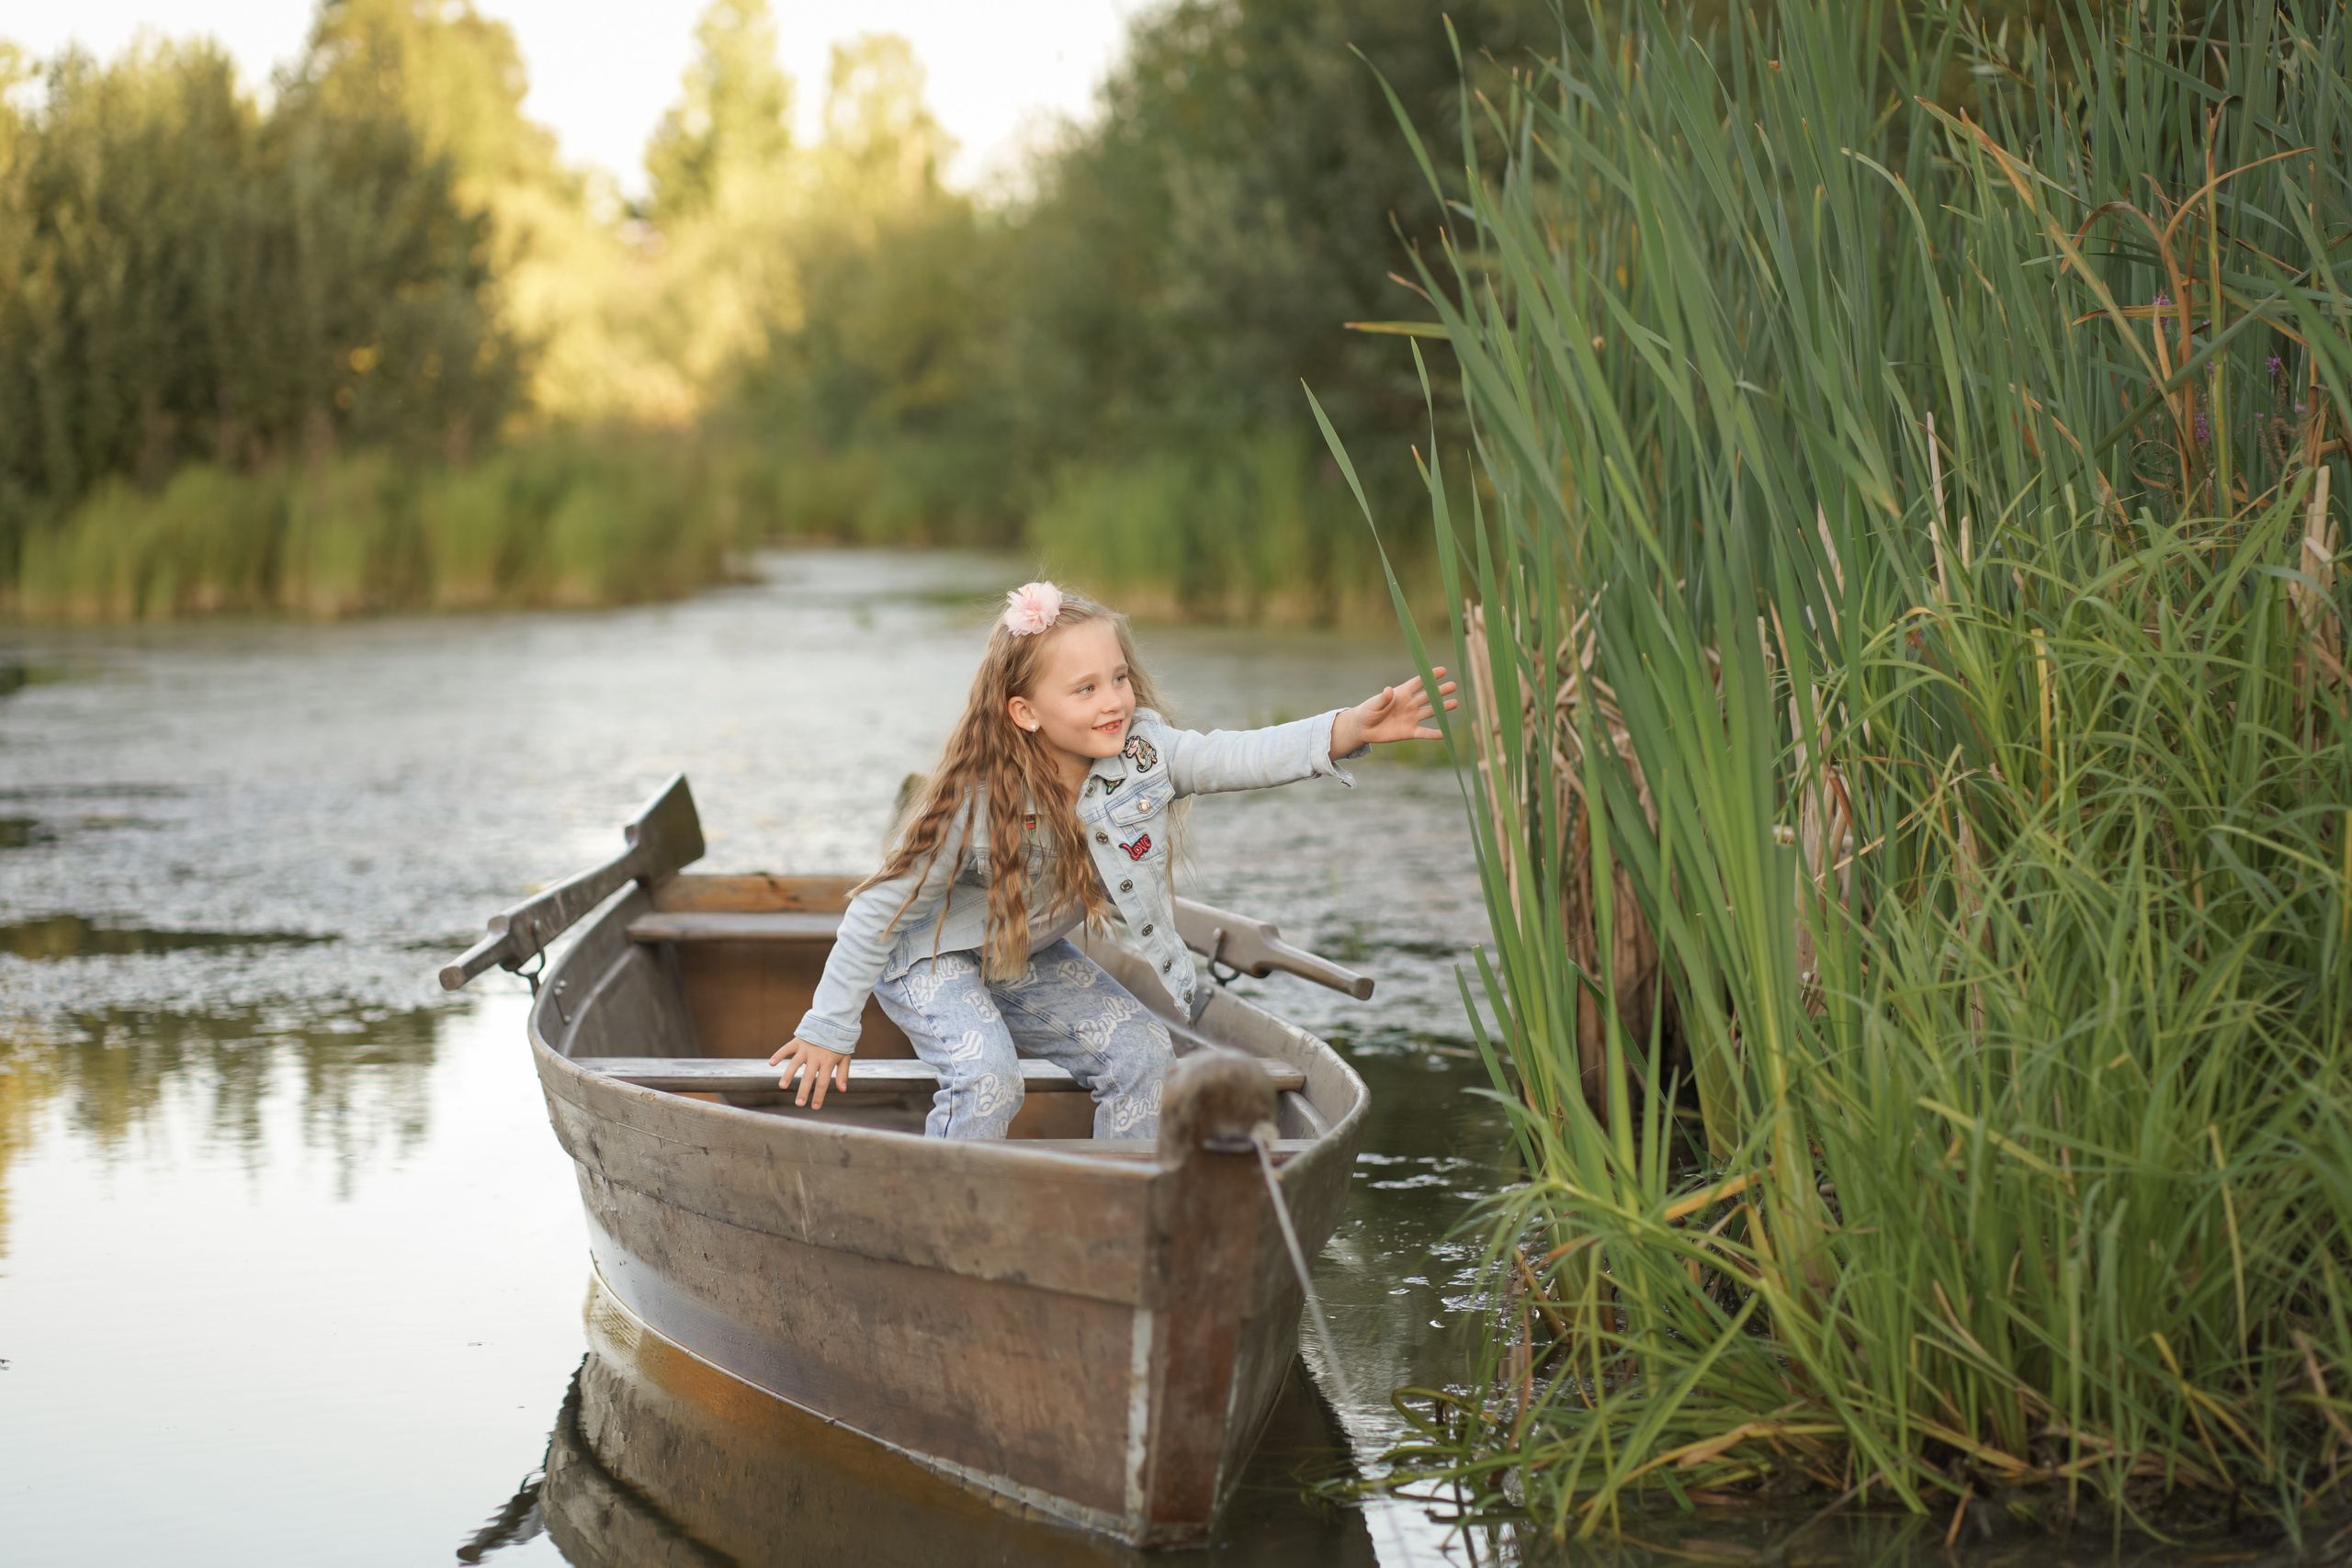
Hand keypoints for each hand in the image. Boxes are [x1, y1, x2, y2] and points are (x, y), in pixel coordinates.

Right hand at [768, 1036, 852, 1107]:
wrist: (834, 1020)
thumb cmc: (839, 1041)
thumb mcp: (845, 1056)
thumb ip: (843, 1073)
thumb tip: (842, 1090)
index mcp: (828, 1062)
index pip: (823, 1082)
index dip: (819, 1096)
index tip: (815, 1107)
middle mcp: (816, 1056)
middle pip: (808, 1076)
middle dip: (803, 1091)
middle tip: (799, 1104)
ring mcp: (806, 1048)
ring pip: (795, 1063)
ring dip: (788, 1075)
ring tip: (782, 1086)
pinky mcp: (799, 1040)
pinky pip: (787, 1048)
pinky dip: (778, 1054)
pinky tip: (771, 1063)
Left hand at [1331, 667, 1458, 753]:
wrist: (1364, 728)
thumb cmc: (1368, 711)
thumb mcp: (1373, 704)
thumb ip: (1382, 699)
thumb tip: (1388, 690)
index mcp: (1401, 693)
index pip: (1418, 683)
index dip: (1429, 677)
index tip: (1442, 671)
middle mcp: (1409, 704)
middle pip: (1428, 696)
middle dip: (1440, 691)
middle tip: (1453, 686)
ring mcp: (1411, 718)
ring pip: (1429, 712)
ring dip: (1441, 708)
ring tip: (1455, 703)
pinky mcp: (1409, 732)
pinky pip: (1424, 733)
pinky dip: (1433, 734)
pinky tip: (1444, 734)